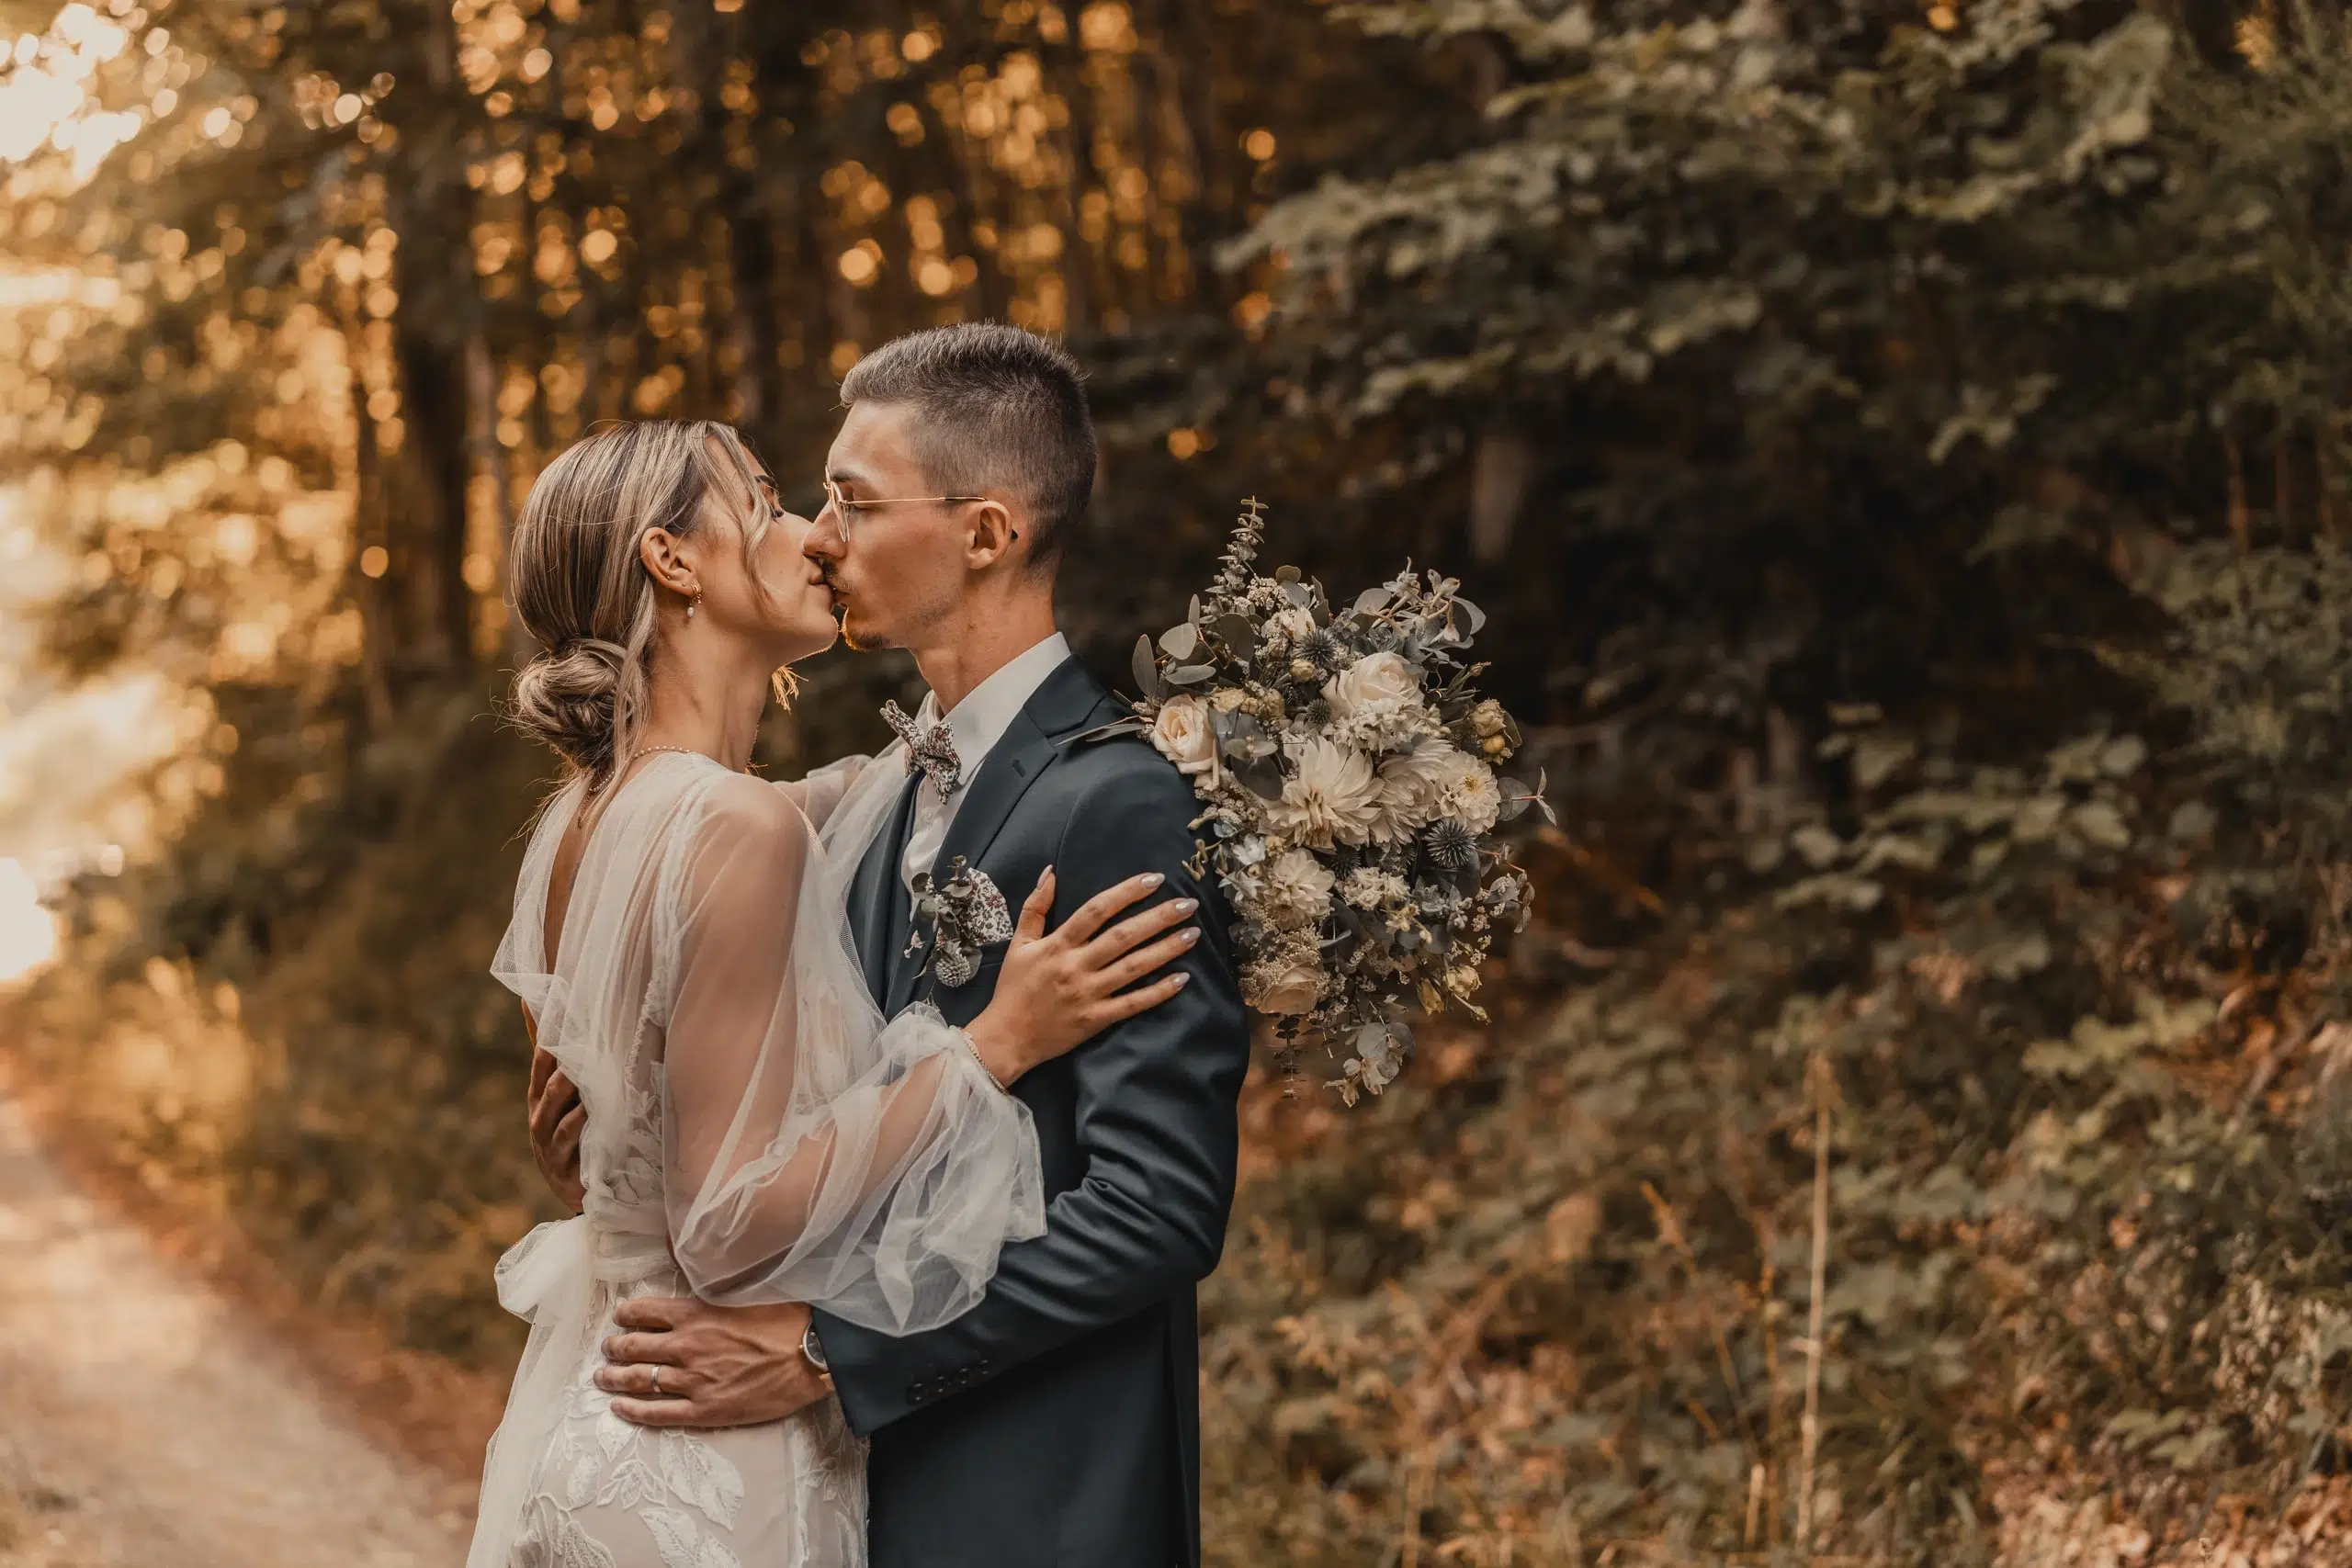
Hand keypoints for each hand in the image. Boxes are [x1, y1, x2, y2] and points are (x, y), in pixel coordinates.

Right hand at [527, 1041, 586, 1214]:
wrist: (580, 1192)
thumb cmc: (578, 1138)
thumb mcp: (574, 1104)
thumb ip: (570, 1072)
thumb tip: (575, 1036)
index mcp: (542, 1096)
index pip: (541, 1057)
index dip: (544, 1030)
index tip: (549, 1003)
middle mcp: (540, 1114)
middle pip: (546, 1077)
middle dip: (561, 1056)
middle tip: (581, 1033)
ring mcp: (546, 1138)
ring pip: (554, 1102)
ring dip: (569, 1083)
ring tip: (583, 1065)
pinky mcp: (559, 1162)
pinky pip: (569, 1135)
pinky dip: (580, 1119)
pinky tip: (592, 1107)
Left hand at [596, 1295, 829, 1427]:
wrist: (814, 1355)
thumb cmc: (789, 1320)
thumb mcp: (749, 1292)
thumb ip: (719, 1290)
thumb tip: (706, 1281)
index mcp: (696, 1314)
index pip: (645, 1311)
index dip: (627, 1315)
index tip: (620, 1317)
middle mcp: (687, 1346)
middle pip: (635, 1347)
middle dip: (615, 1348)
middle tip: (608, 1350)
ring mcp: (693, 1380)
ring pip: (641, 1380)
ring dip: (615, 1378)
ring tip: (602, 1378)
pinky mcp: (705, 1410)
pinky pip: (659, 1413)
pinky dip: (634, 1411)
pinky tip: (619, 1408)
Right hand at [964, 868, 1198, 1085]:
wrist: (1006, 1038)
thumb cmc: (1013, 989)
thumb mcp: (1019, 943)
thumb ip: (1035, 906)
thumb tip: (1051, 872)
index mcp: (1057, 944)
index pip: (1096, 910)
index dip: (1126, 892)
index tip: (1155, 879)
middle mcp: (1076, 966)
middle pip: (1123, 936)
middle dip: (1158, 918)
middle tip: (1188, 904)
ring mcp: (1088, 994)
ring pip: (1134, 967)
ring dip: (1166, 949)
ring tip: (1193, 934)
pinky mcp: (1096, 1019)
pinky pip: (1133, 1003)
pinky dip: (1158, 991)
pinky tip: (1182, 978)